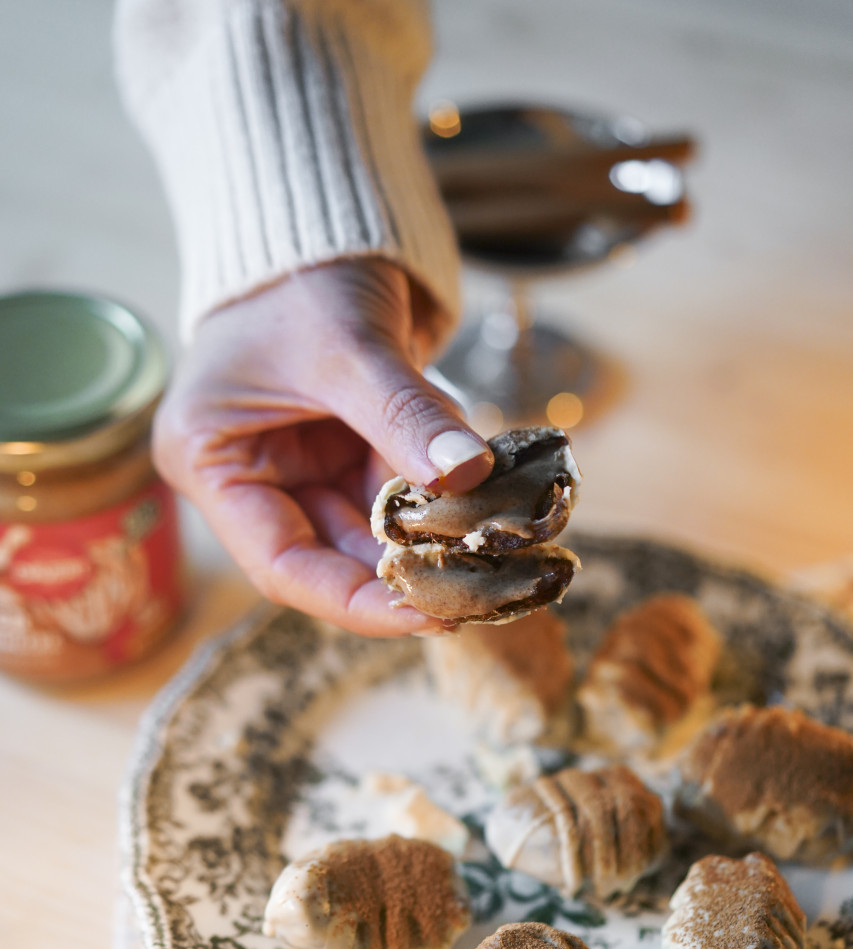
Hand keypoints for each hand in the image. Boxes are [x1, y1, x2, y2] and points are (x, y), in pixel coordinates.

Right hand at [153, 259, 492, 634]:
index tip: (430, 614)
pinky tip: (489, 513)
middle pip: (334, 556)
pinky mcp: (345, 450)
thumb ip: (406, 416)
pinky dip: (442, 504)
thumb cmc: (302, 270)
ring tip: (498, 555)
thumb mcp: (348, 348)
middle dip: (407, 574)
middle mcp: (253, 477)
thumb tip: (472, 477)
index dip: (357, 600)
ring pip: (375, 532)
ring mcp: (302, 466)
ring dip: (434, 543)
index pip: (283, 566)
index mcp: (212, 463)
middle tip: (482, 592)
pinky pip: (399, 495)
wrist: (323, 214)